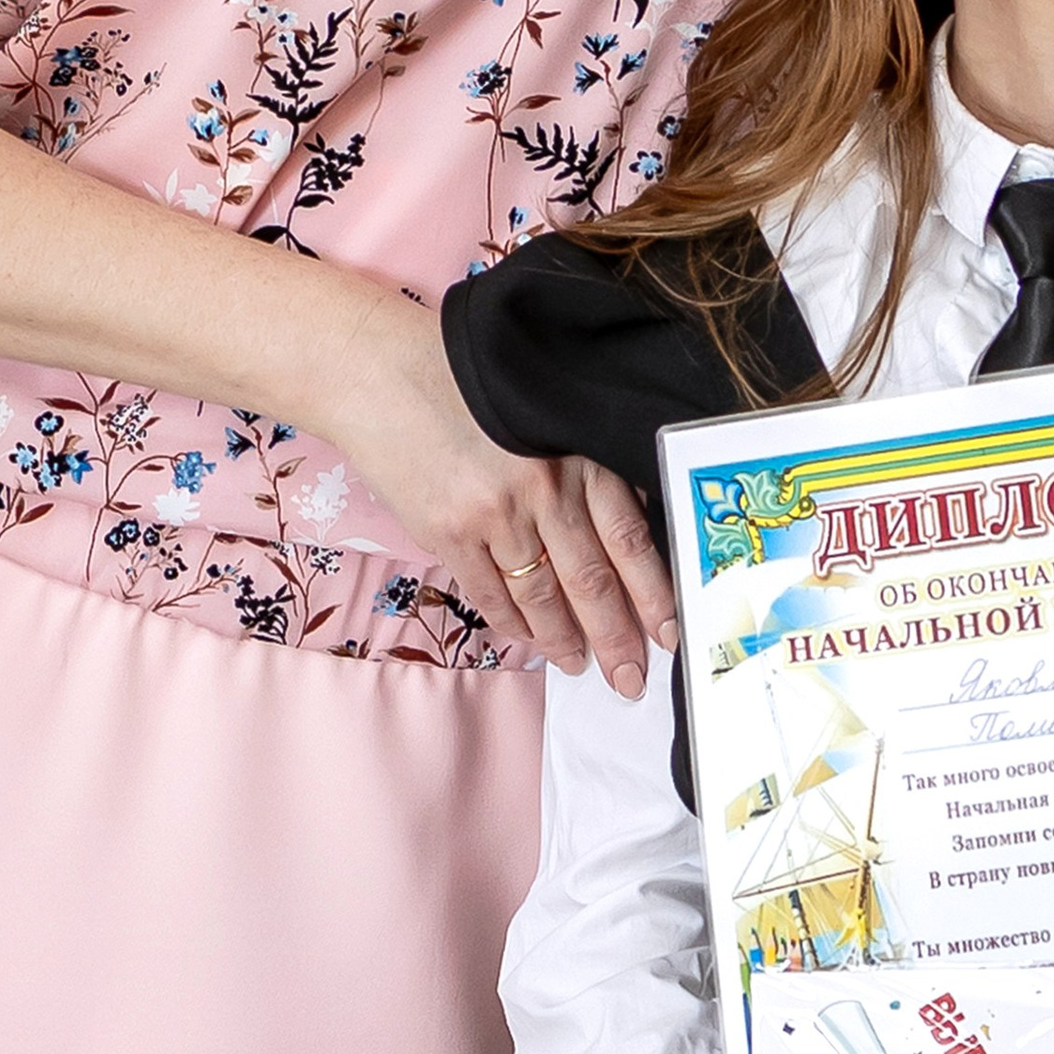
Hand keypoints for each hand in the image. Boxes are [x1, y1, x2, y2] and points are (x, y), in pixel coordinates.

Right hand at [309, 278, 671, 690]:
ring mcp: (495, 514)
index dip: (654, 592)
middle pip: (593, 579)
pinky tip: (531, 642)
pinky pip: (491, 594)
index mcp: (579, 453)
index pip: (631, 538)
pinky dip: (514, 624)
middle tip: (631, 679)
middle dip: (617, 637)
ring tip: (582, 666)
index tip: (671, 632)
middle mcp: (545, 488)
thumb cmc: (470, 384)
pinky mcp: (449, 532)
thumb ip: (584, 462)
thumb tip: (629, 524)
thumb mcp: (546, 409)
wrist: (383, 375)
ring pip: (543, 595)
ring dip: (566, 639)